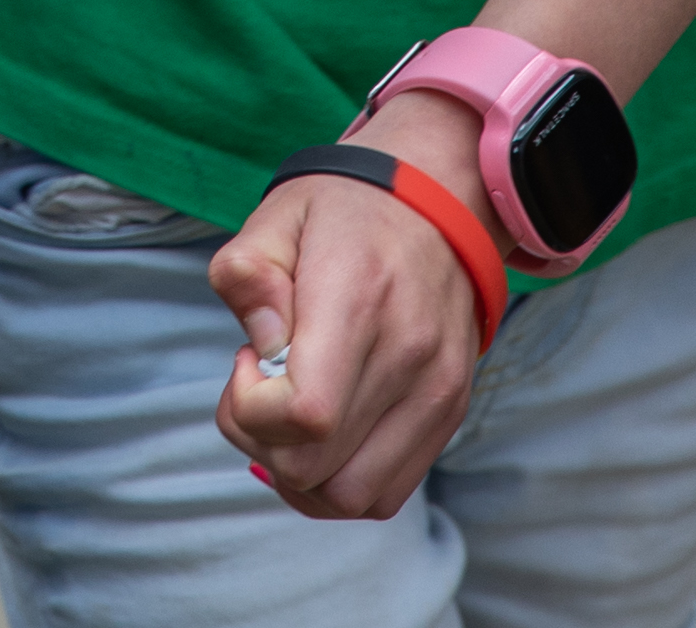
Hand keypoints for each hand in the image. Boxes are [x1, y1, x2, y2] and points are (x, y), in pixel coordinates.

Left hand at [208, 90, 488, 520]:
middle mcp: (408, 357)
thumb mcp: (276, 217)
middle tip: (262, 384)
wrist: (438, 199)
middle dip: (262, 441)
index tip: (250, 360)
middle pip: (316, 468)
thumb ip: (247, 275)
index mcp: (358, 302)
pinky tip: (325, 431)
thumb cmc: (343, 210)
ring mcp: (436, 392)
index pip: (306, 415)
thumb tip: (262, 350)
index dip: (252, 410)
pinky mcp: (448, 412)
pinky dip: (340, 481)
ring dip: (300, 474)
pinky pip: (386, 493)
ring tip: (291, 413)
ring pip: (350, 496)